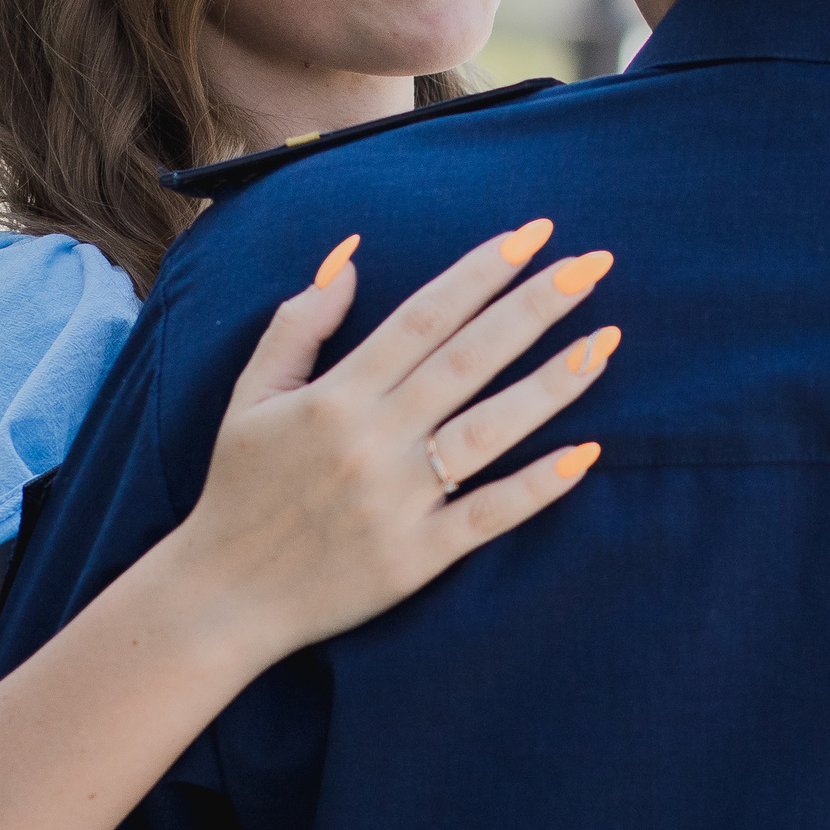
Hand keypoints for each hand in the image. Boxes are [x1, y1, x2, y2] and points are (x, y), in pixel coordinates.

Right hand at [163, 219, 618, 663]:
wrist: (222, 595)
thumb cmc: (240, 485)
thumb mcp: (251, 393)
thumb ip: (299, 322)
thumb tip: (352, 255)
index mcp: (337, 394)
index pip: (424, 316)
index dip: (481, 270)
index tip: (533, 233)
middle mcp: (373, 439)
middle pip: (470, 359)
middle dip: (535, 305)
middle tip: (593, 263)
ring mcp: (398, 500)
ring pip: (490, 429)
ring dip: (554, 382)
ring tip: (607, 340)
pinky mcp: (417, 557)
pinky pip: (488, 514)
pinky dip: (539, 486)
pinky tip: (589, 452)